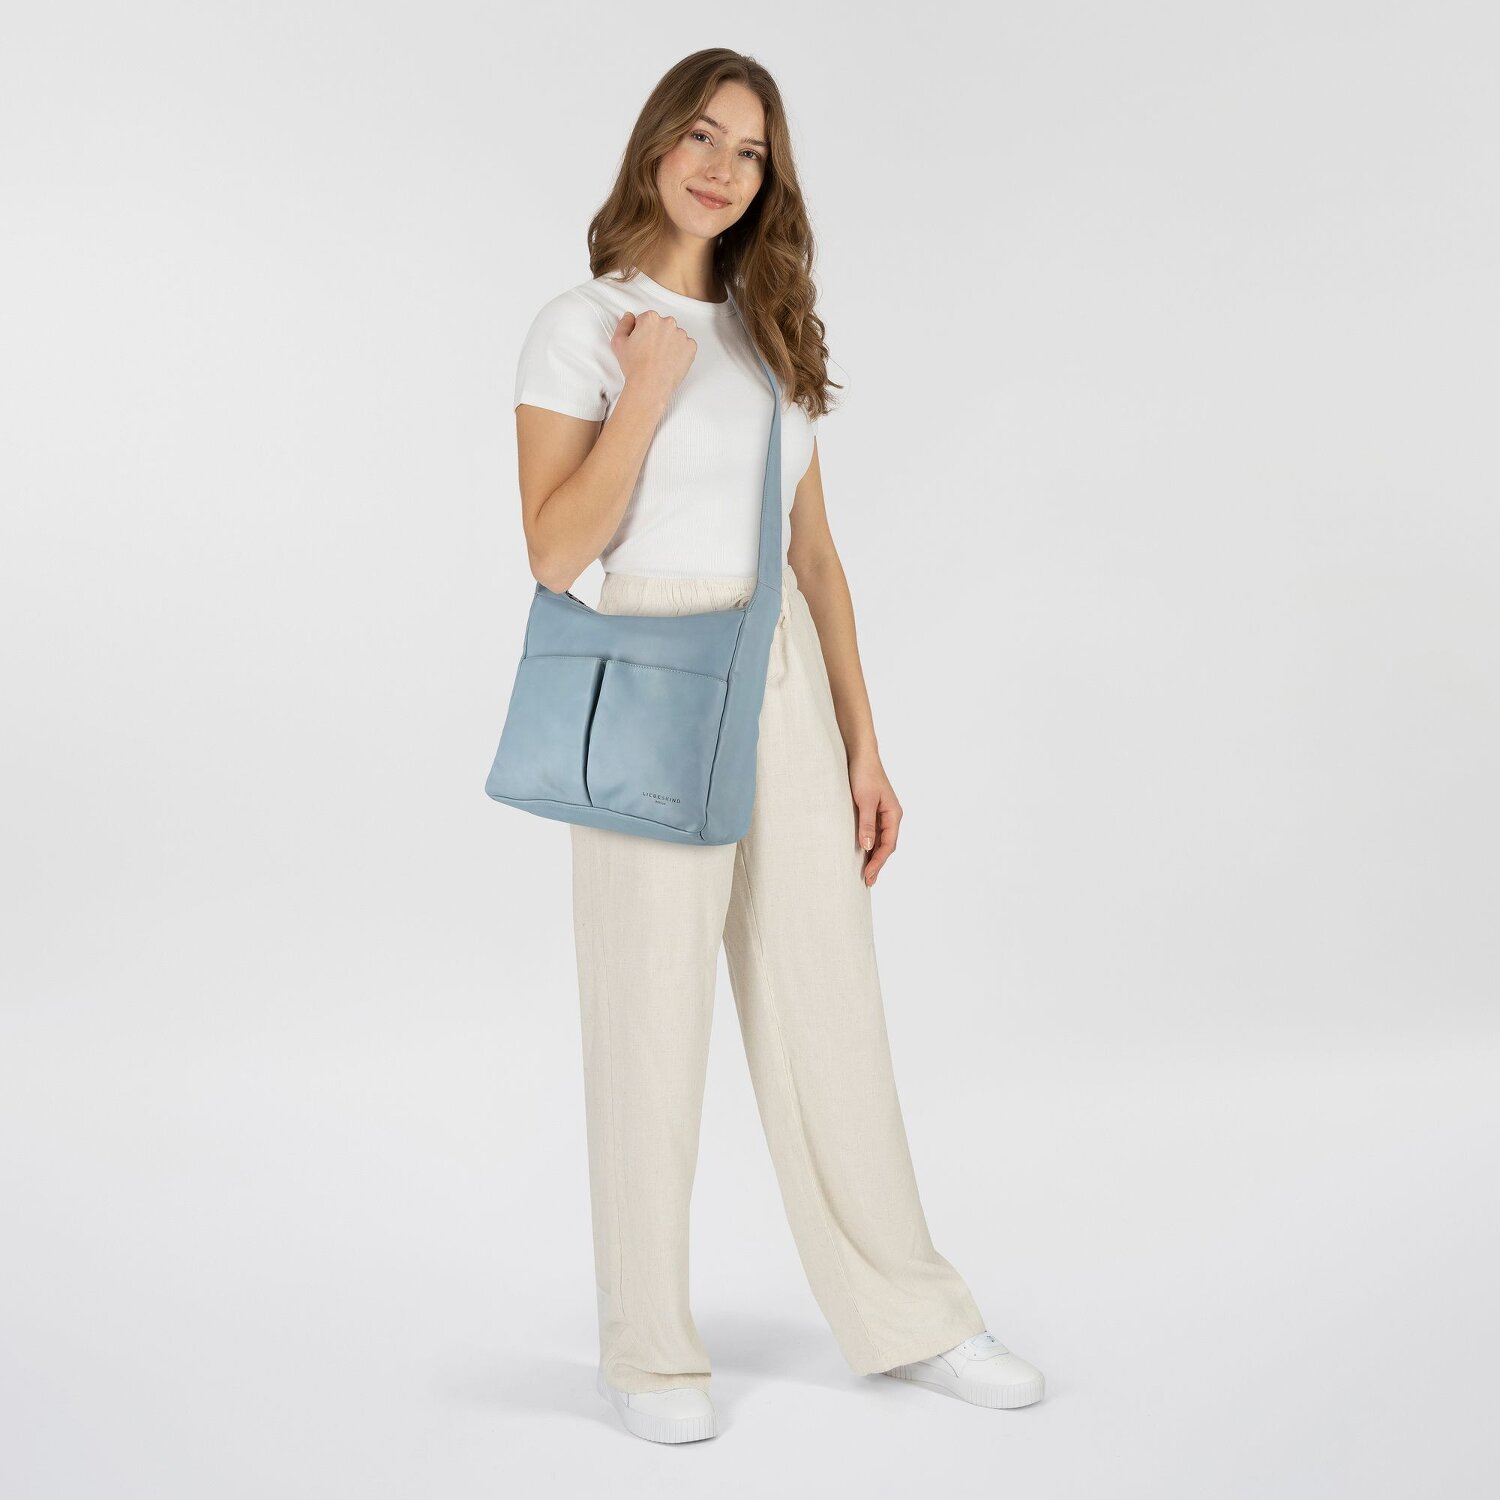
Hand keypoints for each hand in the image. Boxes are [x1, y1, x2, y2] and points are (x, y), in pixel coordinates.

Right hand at [611, 310, 695, 404]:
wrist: (650, 385)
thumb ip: (623, 324)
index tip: (641, 344)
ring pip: (675, 335)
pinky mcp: (691, 347)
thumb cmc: (634, 366)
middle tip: (651, 352)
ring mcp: (681, 335)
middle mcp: (668, 323)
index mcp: (650, 318)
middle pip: (662, 325)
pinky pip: (686, 346)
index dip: (642, 332)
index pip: (647, 319)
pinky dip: (681, 352)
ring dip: (669, 343)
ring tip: (660, 359)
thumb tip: (630, 317)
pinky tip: (671, 361)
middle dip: (657, 336)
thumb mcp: (618, 342)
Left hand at [849, 747, 900, 886]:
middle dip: (878, 864)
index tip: (868, 876)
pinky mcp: (872, 810)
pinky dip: (869, 845)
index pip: (888, 845)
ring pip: (880, 840)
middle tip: (867, 882)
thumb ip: (867, 824)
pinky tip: (862, 852)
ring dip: (874, 856)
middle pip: (886, 845)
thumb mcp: (865, 801)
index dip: (878, 862)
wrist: (860, 754)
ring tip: (865, 873)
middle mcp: (891, 815)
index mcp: (894, 814)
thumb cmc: (864, 774)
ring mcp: (882, 813)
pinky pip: (873, 832)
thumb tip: (869, 848)